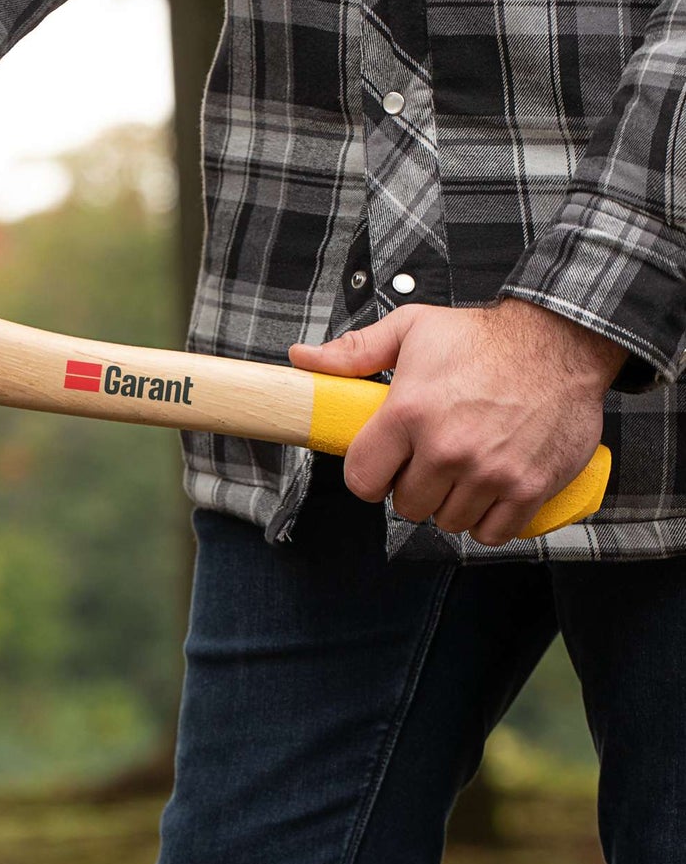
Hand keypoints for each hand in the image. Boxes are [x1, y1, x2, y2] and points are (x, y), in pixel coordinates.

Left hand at [289, 299, 624, 544]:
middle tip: (430, 464)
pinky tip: (488, 495)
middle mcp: (447, 448)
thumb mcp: (412, 329)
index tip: (383, 467)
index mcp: (409, 413)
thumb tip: (300, 359)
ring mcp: (490, 471)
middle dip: (413, 489)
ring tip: (462, 473)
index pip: (362, 481)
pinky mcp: (529, 486)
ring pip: (448, 522)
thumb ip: (354, 353)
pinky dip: (488, 522)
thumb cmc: (483, 337)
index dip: (369, 478)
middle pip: (406, 507)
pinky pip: (492, 533)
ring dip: (451, 506)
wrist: (564, 339)